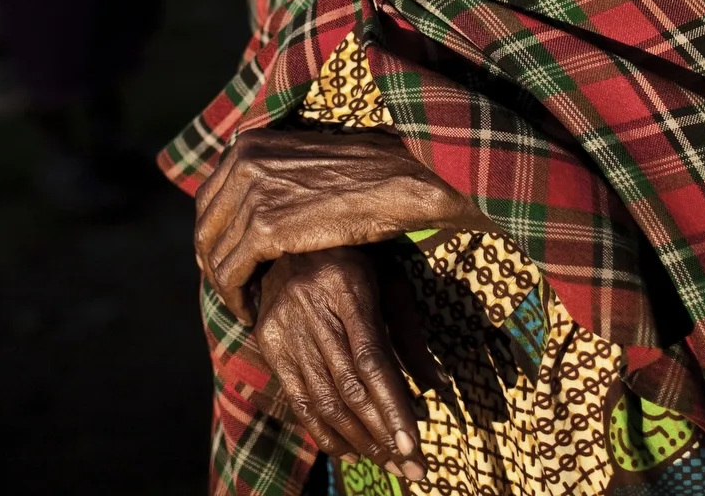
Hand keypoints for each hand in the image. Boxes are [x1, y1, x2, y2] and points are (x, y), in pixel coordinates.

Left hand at [195, 126, 481, 322]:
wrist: (402, 182)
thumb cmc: (365, 176)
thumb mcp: (304, 163)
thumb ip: (270, 177)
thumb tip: (246, 206)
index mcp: (249, 144)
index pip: (209, 199)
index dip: (213, 237)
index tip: (227, 262)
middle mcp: (243, 162)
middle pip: (205, 226)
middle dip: (213, 263)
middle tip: (231, 291)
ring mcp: (252, 193)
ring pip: (215, 253)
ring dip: (225, 287)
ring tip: (243, 305)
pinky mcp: (267, 228)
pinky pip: (232, 272)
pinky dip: (236, 297)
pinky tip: (251, 311)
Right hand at [253, 247, 427, 480]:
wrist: (290, 237)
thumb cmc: (355, 258)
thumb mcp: (389, 282)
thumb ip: (409, 334)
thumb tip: (437, 386)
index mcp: (346, 285)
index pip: (371, 358)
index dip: (392, 406)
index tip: (415, 446)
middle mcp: (309, 306)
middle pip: (347, 387)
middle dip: (383, 435)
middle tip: (413, 468)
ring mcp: (283, 325)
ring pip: (322, 399)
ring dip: (359, 441)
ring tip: (390, 464)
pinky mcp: (267, 340)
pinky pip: (297, 398)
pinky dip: (323, 431)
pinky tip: (350, 450)